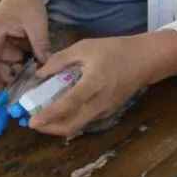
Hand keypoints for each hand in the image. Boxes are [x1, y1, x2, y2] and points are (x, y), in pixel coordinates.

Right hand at [0, 0, 50, 97]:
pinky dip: (15, 66)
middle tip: (11, 96)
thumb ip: (40, 44)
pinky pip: (8, 59)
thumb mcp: (36, 23)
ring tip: (23, 83)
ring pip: (0, 64)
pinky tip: (26, 72)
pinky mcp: (6, 43)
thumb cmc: (27, 2)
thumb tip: (46, 65)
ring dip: (10, 74)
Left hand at [28, 36, 151, 136]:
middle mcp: (99, 102)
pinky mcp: (108, 112)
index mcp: (94, 83)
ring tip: (43, 116)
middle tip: (33, 123)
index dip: (49, 115)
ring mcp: (105, 110)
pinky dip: (71, 119)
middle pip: (72, 126)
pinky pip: (85, 120)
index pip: (68, 104)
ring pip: (78, 126)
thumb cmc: (114, 50)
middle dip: (50, 129)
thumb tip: (40, 73)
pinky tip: (61, 110)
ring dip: (59, 125)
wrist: (145, 60)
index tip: (31, 121)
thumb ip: (61, 60)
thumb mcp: (85, 47)